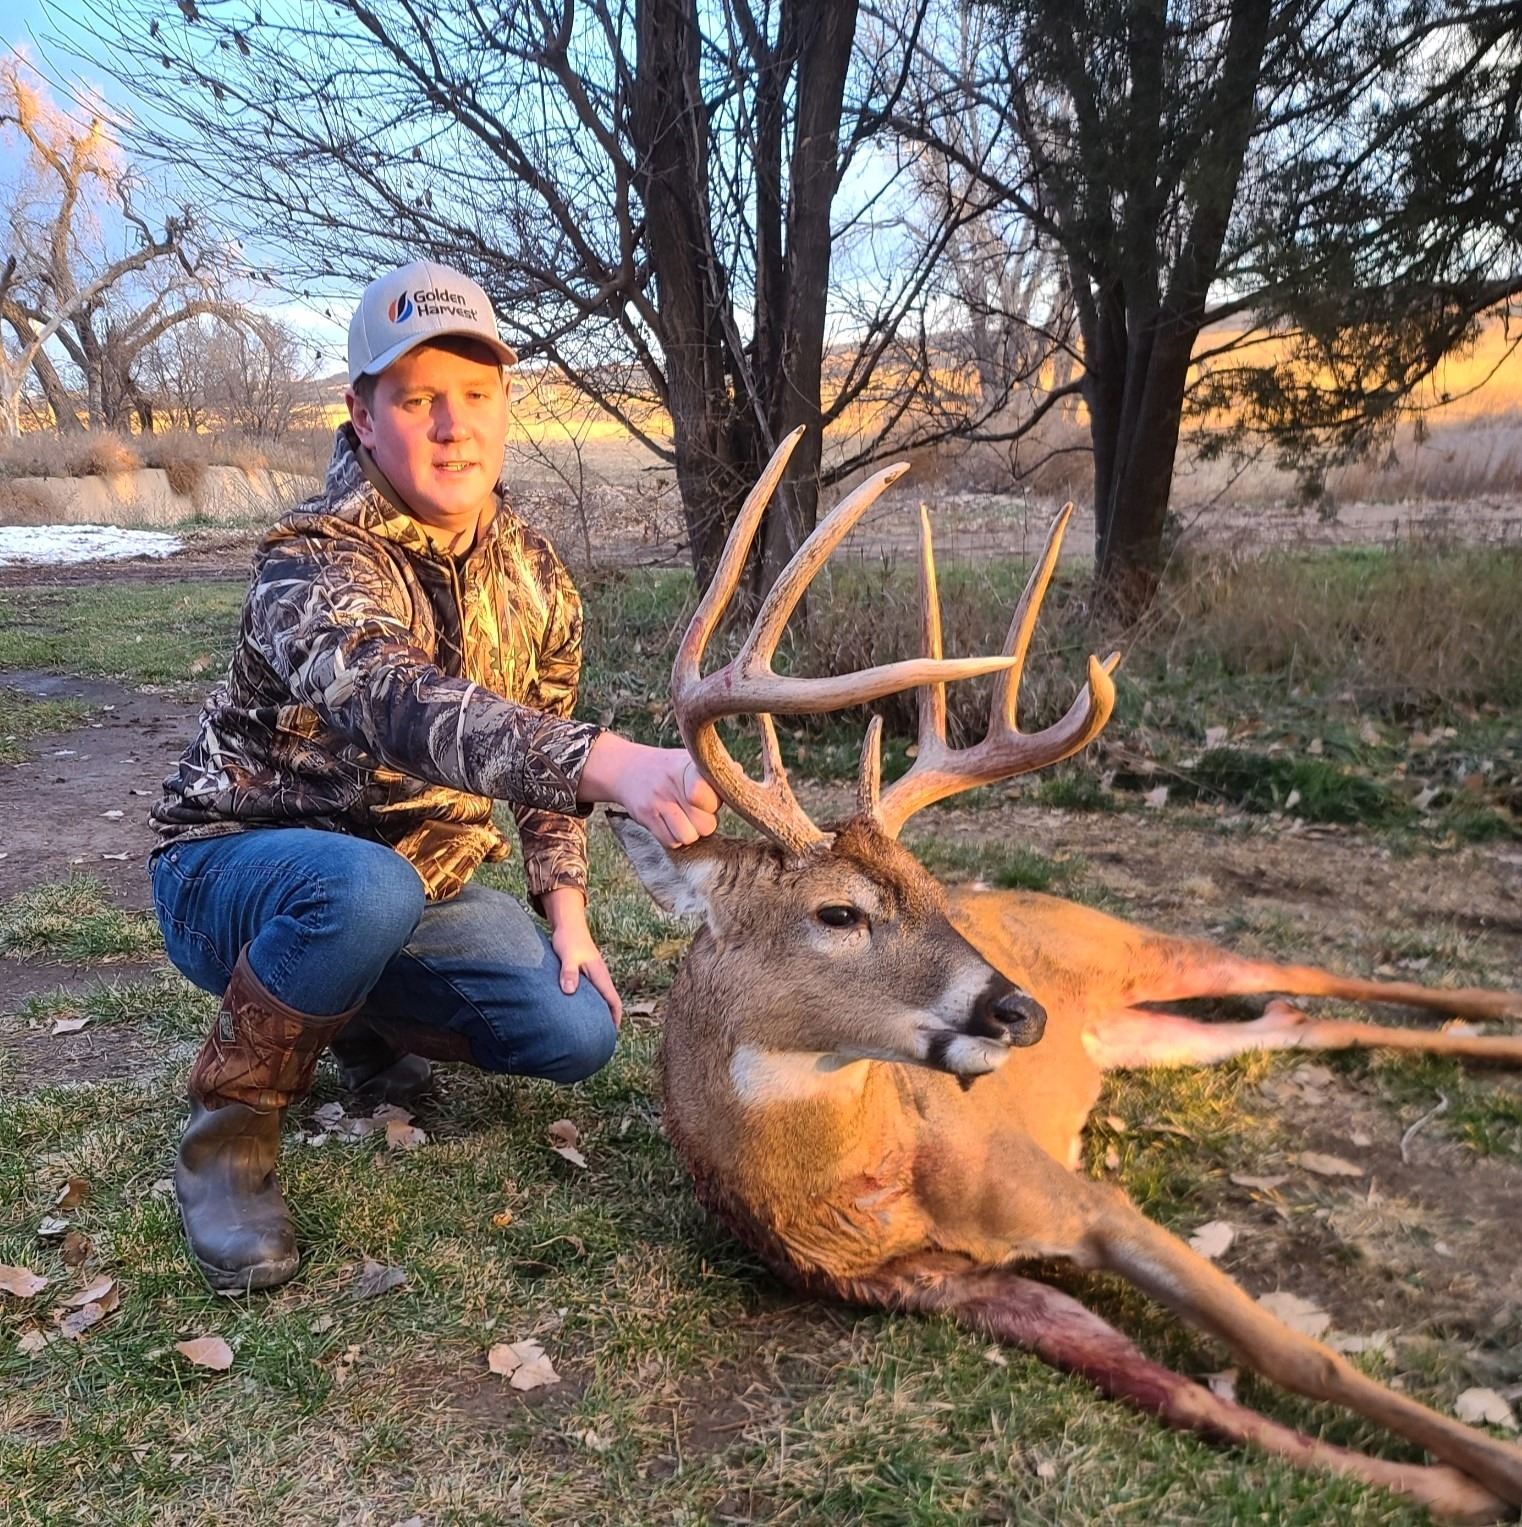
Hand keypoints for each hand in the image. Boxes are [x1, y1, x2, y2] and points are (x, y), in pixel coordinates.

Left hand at [543, 889, 623, 1027]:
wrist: (568, 924)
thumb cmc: (568, 940)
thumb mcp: (567, 956)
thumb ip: (568, 972)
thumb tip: (570, 991)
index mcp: (600, 975)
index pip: (613, 1002)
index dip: (615, 1019)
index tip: (611, 1036)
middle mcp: (599, 977)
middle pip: (609, 1003)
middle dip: (608, 1021)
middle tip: (600, 1039)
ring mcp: (593, 975)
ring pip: (600, 998)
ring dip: (599, 1013)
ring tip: (589, 1030)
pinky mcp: (585, 973)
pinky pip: (591, 993)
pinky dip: (589, 1005)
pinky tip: (577, 1012)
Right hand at [577, 733, 720, 847]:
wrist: (626, 769)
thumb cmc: (669, 768)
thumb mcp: (690, 760)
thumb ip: (714, 772)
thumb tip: (738, 772)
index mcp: (686, 767)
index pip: (709, 796)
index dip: (714, 803)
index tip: (709, 799)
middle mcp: (670, 785)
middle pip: (705, 824)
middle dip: (705, 821)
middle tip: (697, 811)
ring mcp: (656, 803)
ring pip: (688, 837)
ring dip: (691, 832)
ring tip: (686, 819)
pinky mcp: (645, 819)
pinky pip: (671, 842)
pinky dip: (675, 838)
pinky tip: (672, 823)